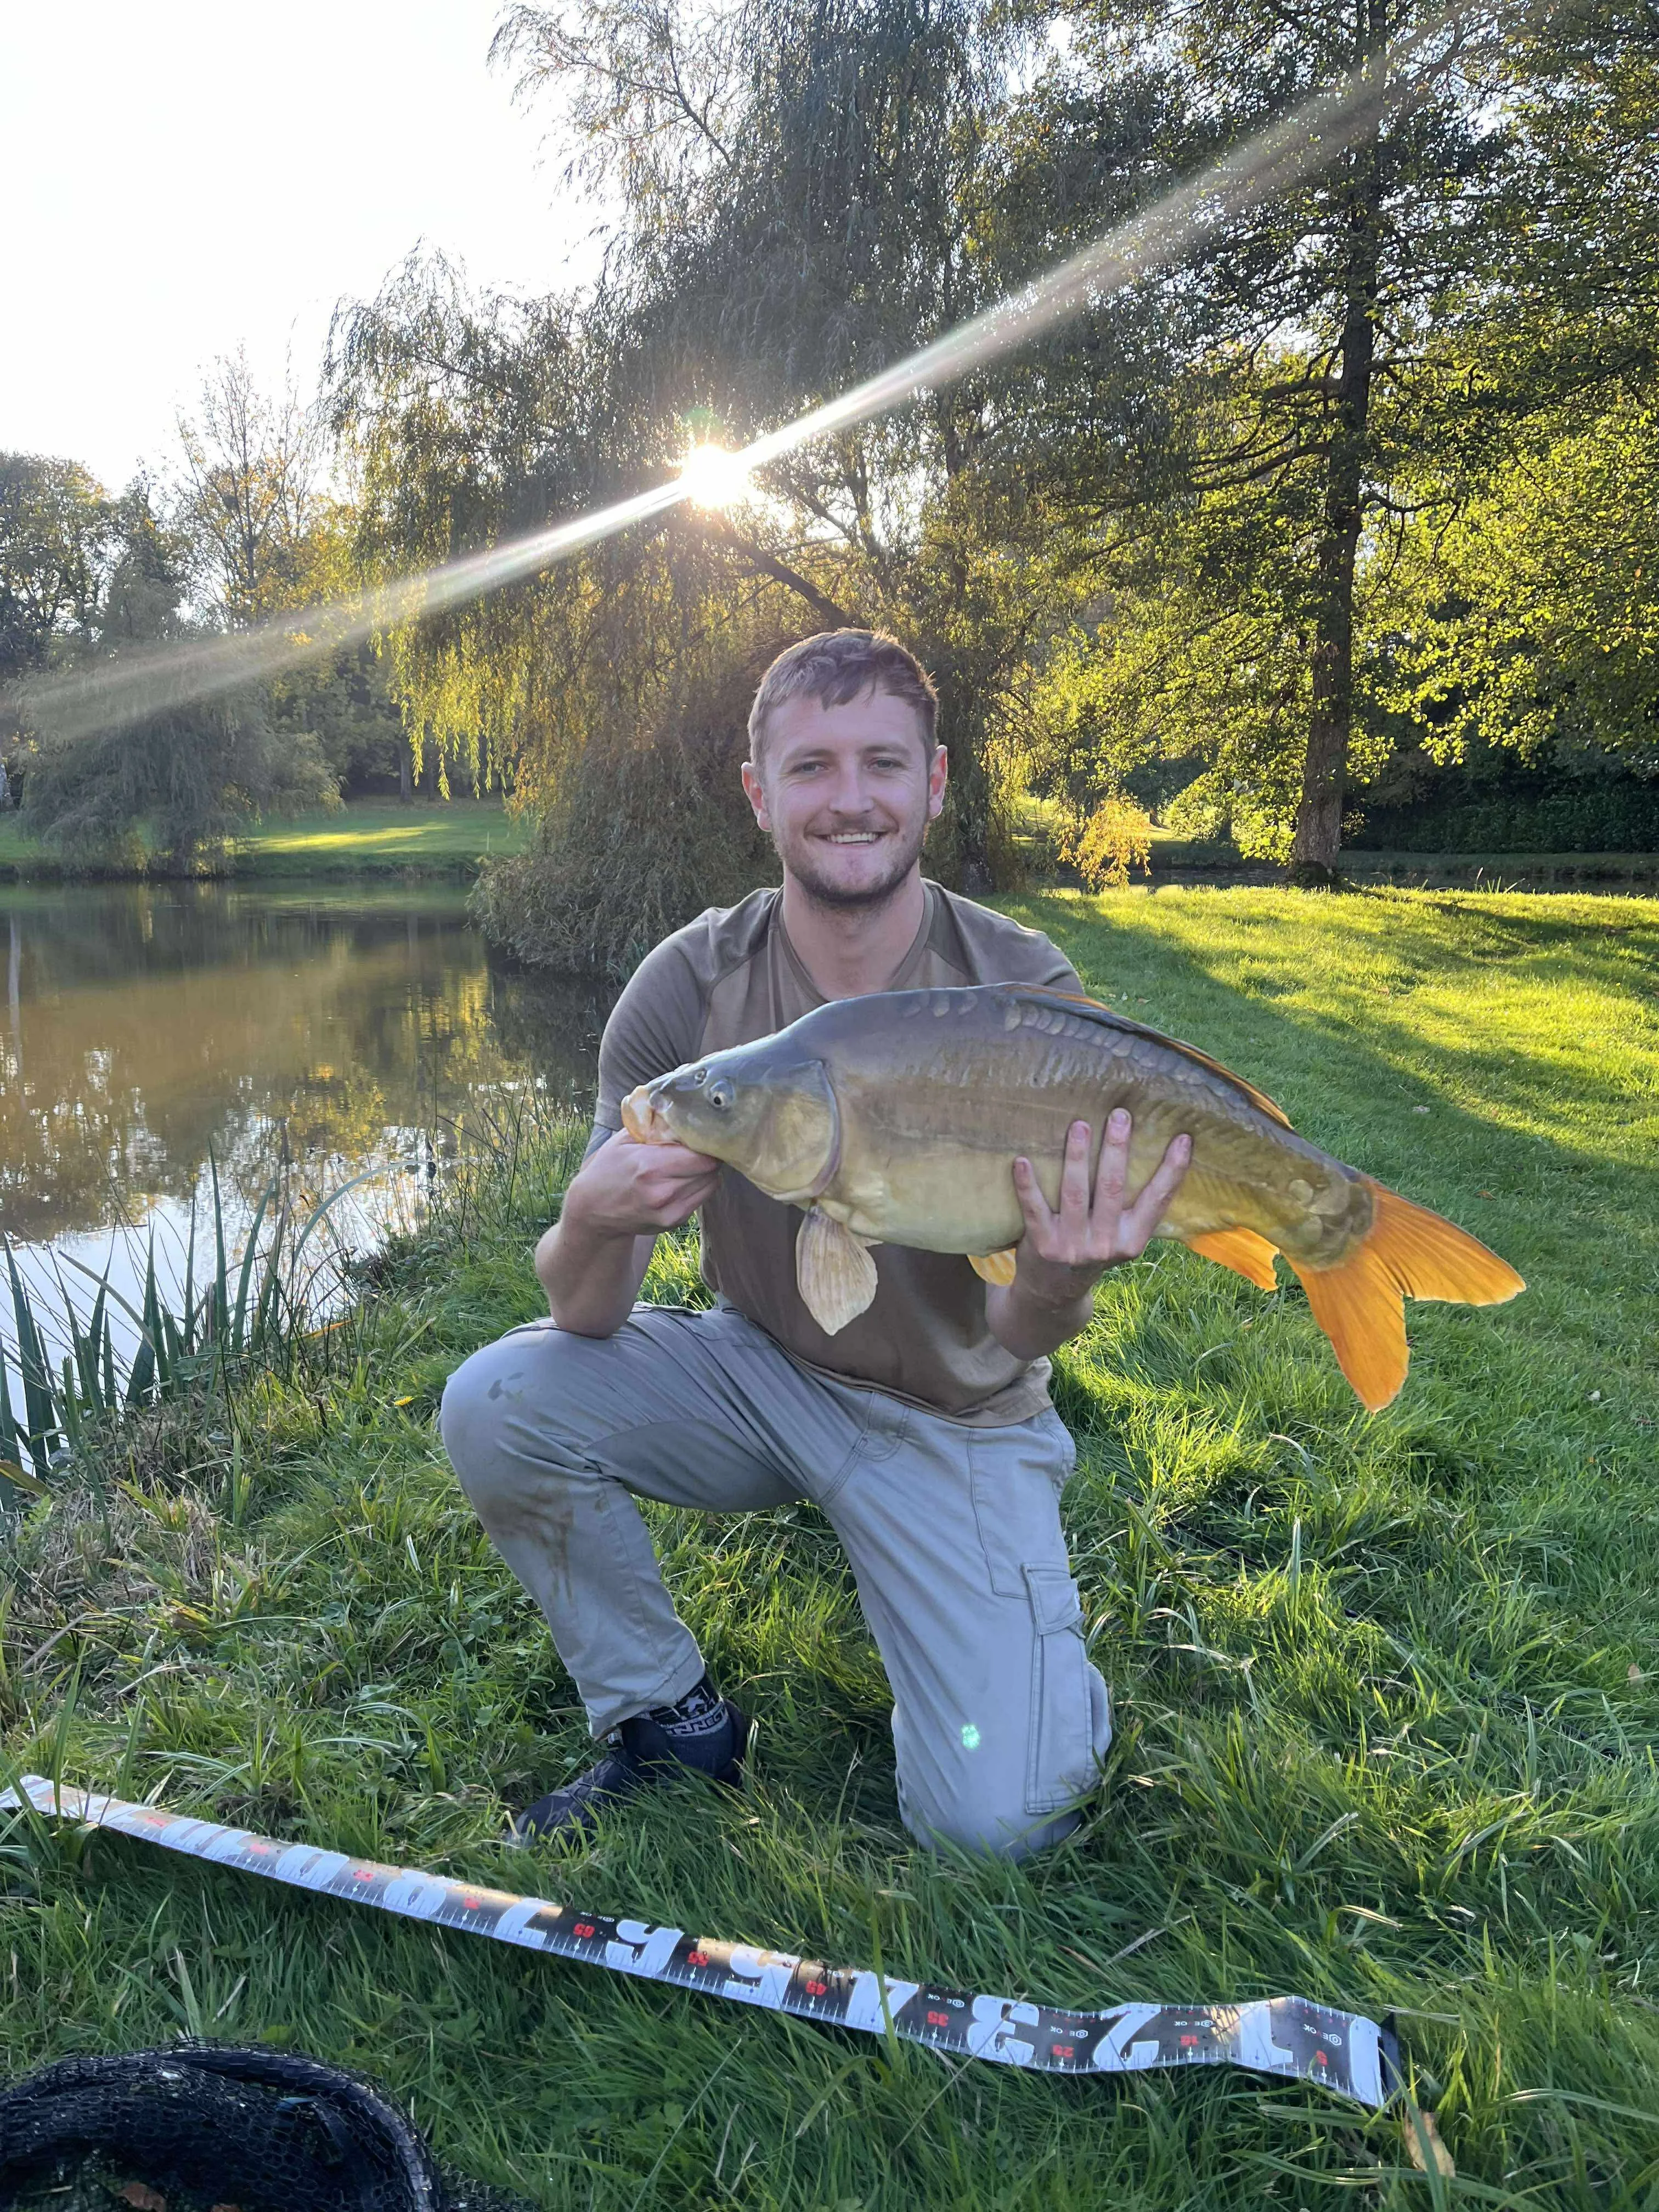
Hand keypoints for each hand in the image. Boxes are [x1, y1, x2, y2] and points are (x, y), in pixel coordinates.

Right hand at [564, 1129, 722, 1238]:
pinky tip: (681, 1180)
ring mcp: (669, 1211)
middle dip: (708, 1155)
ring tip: (688, 1163)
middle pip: (710, 1169)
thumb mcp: (624, 1140)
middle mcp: (662, 1191)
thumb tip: (683, 1110)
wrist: (593, 1209)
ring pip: (711, 1184)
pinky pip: (701, 1198)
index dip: (705, 1142)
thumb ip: (654, 1124)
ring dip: (705, 1171)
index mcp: (650, 1166)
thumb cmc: (609, 1168)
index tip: (700, 1135)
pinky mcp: (673, 1222)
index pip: (702, 1155)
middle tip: (697, 1147)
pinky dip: (698, 1186)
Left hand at [1010, 1109, 1191, 1307]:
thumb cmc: (1090, 1251)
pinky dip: (1027, 1185)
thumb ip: (1130, 1209)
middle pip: (1112, 1188)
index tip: (1183, 1138)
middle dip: (1117, 1149)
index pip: (1157, 1200)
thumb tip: (1144, 1151)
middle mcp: (1105, 1243)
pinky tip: (1022, 1161)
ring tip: (1079, 1125)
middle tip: (1120, 1114)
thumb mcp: (1119, 1239)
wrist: (1053, 1293)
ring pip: (1075, 1192)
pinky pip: (1034, 1208)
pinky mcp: (1042, 1245)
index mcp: (1131, 1240)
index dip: (1172, 1170)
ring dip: (1076, 1156)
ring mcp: (1073, 1245)